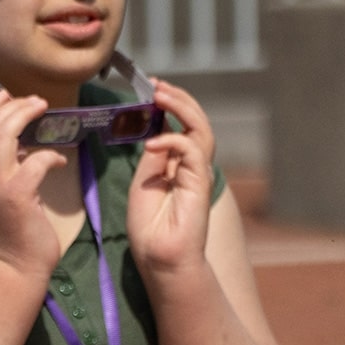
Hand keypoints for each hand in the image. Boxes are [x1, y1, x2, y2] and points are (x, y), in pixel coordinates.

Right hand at [0, 90, 68, 282]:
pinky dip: (49, 155)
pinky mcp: (17, 196)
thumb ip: (1, 170)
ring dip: (24, 117)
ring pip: (3, 137)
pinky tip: (59, 160)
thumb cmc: (11, 233)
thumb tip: (21, 147)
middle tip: (33, 100)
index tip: (4, 96)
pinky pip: (34, 161)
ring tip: (42, 109)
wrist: (12, 268)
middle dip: (11, 106)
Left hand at [127, 79, 218, 276]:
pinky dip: (173, 140)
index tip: (152, 90)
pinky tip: (153, 143)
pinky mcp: (200, 184)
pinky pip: (193, 150)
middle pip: (196, 122)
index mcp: (178, 165)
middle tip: (158, 85)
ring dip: (181, 108)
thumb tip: (153, 134)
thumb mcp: (143, 184)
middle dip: (178, 99)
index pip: (182, 125)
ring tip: (160, 96)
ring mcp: (199, 173)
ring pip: (201, 130)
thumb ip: (152, 159)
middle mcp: (193, 166)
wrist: (160, 258)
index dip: (170, 106)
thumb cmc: (150, 228)